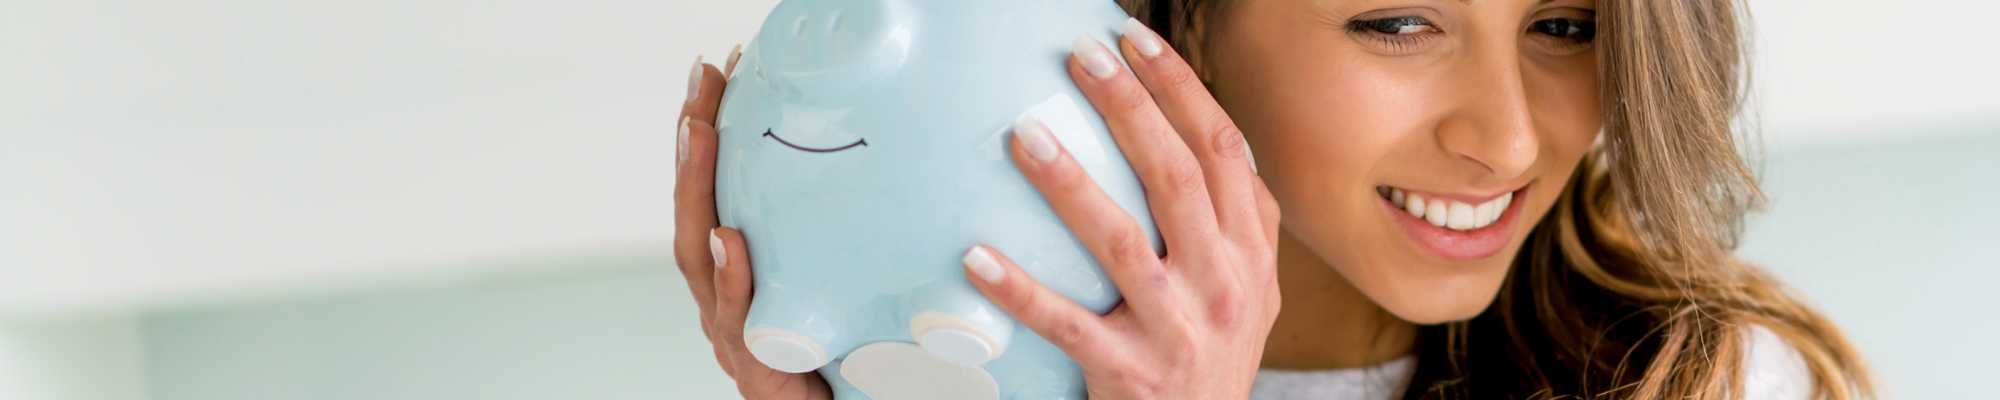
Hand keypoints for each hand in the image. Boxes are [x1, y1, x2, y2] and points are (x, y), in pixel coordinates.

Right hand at [675, 46, 833, 398]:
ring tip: (698, 136)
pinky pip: (740, 320)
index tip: (715, 73)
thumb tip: (882, 160)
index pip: (712, 195)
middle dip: (691, 148)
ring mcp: (735, 336)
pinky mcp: (757, 373)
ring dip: (697, 192)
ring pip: (700, 260)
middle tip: (700, 87)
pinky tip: (729, 238)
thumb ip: (834, 242)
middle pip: (693, 214)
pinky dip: (732, 278)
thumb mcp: (842, 289)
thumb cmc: (847, 364)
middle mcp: (726, 302)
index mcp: (740, 278)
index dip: (705, 137)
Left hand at [961, 21, 1283, 398]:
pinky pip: (1067, 325)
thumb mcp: (1250, 289)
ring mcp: (1180, 330)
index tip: (1135, 39)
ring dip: (1070, 184)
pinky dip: (1020, 291)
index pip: (1222, 149)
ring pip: (1121, 242)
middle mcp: (1225, 284)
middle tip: (1081, 57)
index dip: (1181, 89)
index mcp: (1252, 253)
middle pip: (1175, 177)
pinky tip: (976, 258)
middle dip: (1129, 107)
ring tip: (1025, 135)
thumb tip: (1195, 131)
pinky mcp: (1132, 374)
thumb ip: (1234, 220)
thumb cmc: (1215, 358)